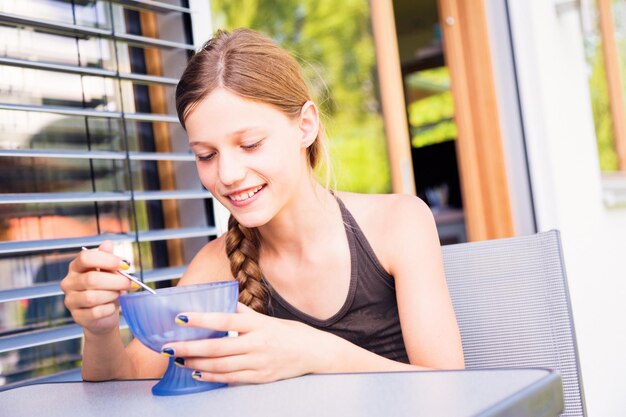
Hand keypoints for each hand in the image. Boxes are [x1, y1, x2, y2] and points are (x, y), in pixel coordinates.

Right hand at [61, 241, 134, 334]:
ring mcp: (70, 300)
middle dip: (116, 281)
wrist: (104, 315)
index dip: (107, 260)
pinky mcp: (77, 316)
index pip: (86, 258)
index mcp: (76, 267)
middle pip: (91, 279)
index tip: (125, 266)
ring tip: (119, 294)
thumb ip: (108, 259)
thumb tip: (108, 243)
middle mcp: (69, 282)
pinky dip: (109, 309)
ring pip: (92, 297)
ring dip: (112, 295)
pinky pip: (95, 312)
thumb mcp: (110, 272)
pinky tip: (113, 307)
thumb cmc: (107, 289)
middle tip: (130, 283)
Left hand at [162, 303, 335, 383]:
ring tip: (178, 359)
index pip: (225, 319)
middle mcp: (257, 344)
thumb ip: (245, 312)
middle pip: (217, 347)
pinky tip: (198, 373)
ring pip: (220, 365)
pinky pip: (231, 379)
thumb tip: (223, 300)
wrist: (314, 353)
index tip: (181, 316)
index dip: (202, 319)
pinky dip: (212, 376)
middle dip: (189, 348)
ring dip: (196, 363)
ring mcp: (258, 363)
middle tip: (168, 347)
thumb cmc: (290, 333)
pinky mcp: (260, 378)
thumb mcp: (268, 318)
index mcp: (258, 325)